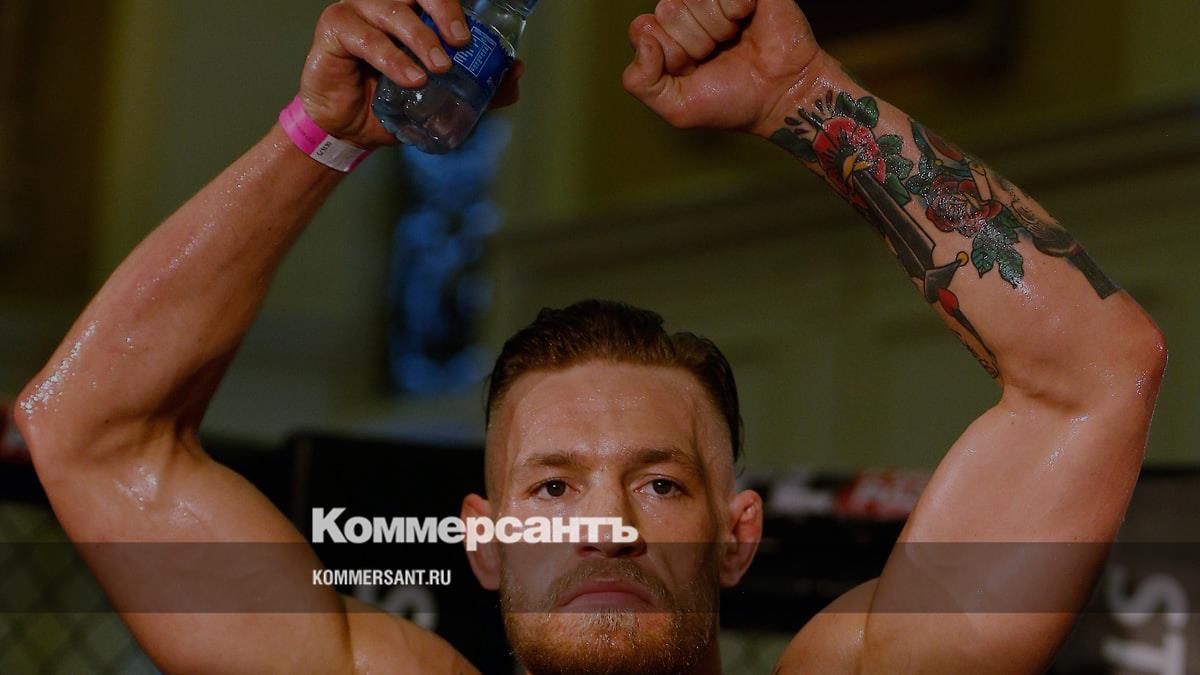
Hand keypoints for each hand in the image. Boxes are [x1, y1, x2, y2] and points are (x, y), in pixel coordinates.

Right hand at [298, 0, 522, 149]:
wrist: (349, 130)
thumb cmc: (393, 103)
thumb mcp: (441, 96)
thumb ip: (479, 85)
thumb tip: (516, 71)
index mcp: (410, 8)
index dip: (452, 4)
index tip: (470, 33)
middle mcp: (384, 2)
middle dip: (443, 8)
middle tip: (460, 42)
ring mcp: (357, 11)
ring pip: (392, 11)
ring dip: (420, 38)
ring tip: (438, 68)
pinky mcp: (335, 29)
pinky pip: (366, 38)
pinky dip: (392, 58)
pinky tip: (411, 78)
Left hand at [622, 0, 824, 135]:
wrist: (782, 95)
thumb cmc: (733, 101)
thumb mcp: (676, 108)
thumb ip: (640, 82)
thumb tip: (643, 39)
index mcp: (666, 39)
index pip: (642, 28)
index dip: (668, 53)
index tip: (692, 70)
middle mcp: (686, 13)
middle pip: (667, 10)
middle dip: (694, 42)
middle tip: (718, 56)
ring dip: (718, 28)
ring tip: (735, 41)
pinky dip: (736, 10)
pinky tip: (747, 21)